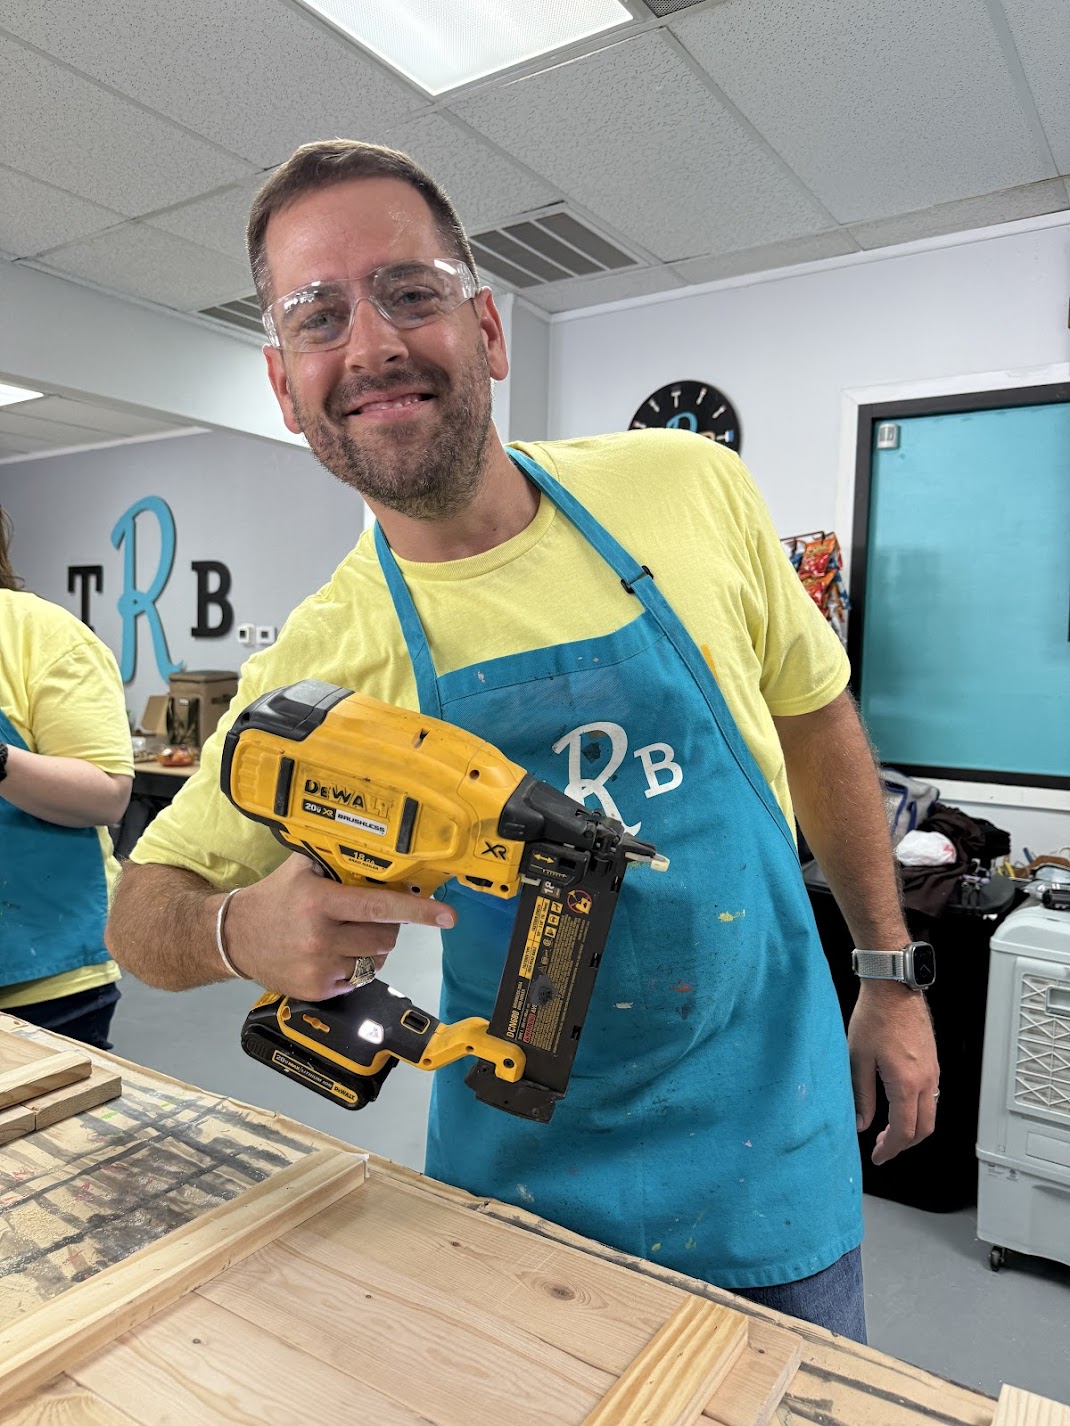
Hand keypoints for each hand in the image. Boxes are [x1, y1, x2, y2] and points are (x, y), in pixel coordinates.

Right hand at [221, 855, 454, 1000]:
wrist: (233, 937)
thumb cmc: (274, 899)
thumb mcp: (301, 869)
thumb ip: (338, 861)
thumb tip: (383, 854)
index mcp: (319, 901)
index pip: (379, 905)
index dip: (417, 911)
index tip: (446, 916)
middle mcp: (320, 936)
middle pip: (385, 935)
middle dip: (387, 926)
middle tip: (368, 917)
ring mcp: (318, 967)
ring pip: (376, 959)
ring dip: (371, 947)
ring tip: (346, 934)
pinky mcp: (317, 989)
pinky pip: (358, 979)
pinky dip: (354, 966)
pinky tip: (332, 953)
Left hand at [847, 980, 939, 1164]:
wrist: (894, 988)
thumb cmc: (874, 1017)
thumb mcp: (858, 1059)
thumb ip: (861, 1095)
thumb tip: (862, 1122)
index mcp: (905, 1083)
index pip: (904, 1131)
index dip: (891, 1149)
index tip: (878, 1156)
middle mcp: (925, 1080)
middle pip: (924, 1129)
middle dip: (904, 1145)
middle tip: (884, 1148)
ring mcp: (933, 1071)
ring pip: (931, 1114)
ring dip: (913, 1129)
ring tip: (890, 1130)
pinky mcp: (933, 1062)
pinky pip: (932, 1097)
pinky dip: (919, 1111)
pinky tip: (900, 1106)